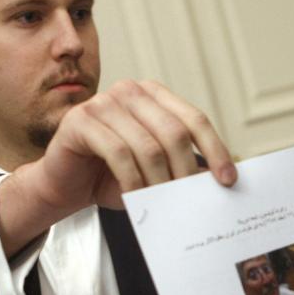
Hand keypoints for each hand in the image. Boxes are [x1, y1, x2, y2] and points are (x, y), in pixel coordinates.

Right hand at [0, 80, 235, 255]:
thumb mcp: (155, 171)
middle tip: (188, 199)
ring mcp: (104, 102)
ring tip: (162, 202)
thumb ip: (182, 168)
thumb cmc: (111, 177)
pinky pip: (117, 152)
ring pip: (147, 145)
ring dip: (158, 180)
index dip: (215, 149)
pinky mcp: (80, 120)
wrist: (65, 185)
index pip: (194, 119)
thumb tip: (220, 180)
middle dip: (185, 169)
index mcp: (154, 96)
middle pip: (174, 132)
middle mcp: (130, 92)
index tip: (228, 179)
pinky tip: (136, 196)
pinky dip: (132, 179)